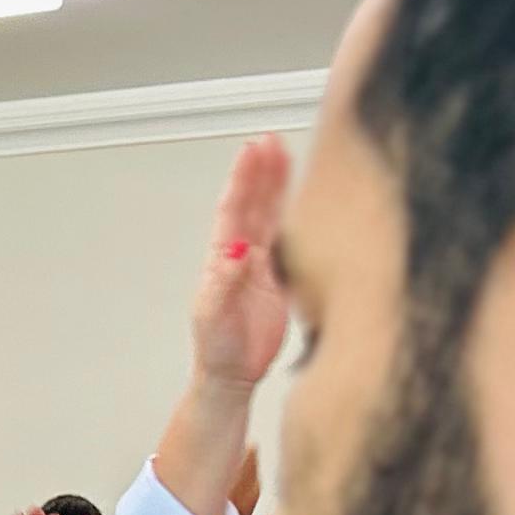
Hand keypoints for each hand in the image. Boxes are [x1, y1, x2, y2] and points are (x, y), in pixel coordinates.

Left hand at [189, 132, 296, 389]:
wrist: (232, 374)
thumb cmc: (217, 348)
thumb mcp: (215, 315)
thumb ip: (226, 282)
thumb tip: (235, 252)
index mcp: (221, 258)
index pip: (234, 210)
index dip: (243, 179)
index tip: (252, 151)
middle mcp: (240, 255)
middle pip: (253, 203)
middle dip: (262, 170)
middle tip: (271, 140)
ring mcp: (260, 264)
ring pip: (270, 214)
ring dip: (276, 185)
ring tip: (285, 153)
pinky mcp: (278, 278)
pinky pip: (287, 237)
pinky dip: (293, 214)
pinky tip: (299, 195)